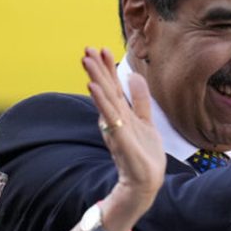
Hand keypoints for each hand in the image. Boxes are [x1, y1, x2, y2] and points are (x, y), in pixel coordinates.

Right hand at [82, 47, 164, 213]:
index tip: (100, 48)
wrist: (144, 182)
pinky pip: (109, 116)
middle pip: (105, 88)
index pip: (112, 86)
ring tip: (86, 60)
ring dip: (96, 78)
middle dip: (97, 68)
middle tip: (86, 48)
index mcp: (121, 113)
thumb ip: (139, 99)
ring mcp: (115, 128)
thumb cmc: (143, 154)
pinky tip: (93, 87)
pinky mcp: (119, 138)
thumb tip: (134, 76)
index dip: (107, 67)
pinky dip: (101, 101)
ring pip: (104, 98)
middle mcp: (115, 118)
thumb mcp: (145, 120)